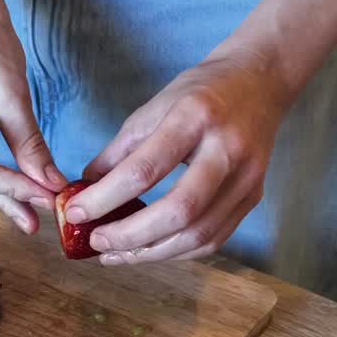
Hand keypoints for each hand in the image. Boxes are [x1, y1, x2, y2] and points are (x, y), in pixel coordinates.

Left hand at [68, 51, 292, 264]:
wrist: (260, 81)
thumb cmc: (200, 92)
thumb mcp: (153, 108)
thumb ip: (119, 152)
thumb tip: (83, 193)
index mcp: (194, 118)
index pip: (145, 169)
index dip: (105, 198)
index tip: (76, 214)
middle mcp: (227, 150)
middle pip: (179, 210)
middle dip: (131, 236)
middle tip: (97, 243)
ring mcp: (247, 177)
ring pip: (198, 234)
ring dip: (151, 253)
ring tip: (116, 255)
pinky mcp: (253, 197)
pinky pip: (213, 239)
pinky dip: (176, 251)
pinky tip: (149, 250)